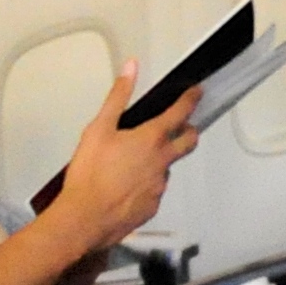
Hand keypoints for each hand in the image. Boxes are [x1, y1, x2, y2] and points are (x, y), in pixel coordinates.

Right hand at [45, 68, 199, 256]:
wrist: (87, 215)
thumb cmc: (90, 172)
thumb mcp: (99, 127)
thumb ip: (117, 96)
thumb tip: (131, 69)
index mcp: (150, 141)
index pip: (178, 115)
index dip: (190, 101)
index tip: (197, 93)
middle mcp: (162, 163)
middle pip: (188, 143)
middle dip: (189, 131)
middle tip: (185, 124)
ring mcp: (161, 185)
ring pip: (167, 166)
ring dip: (159, 158)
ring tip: (134, 158)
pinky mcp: (154, 204)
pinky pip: (155, 187)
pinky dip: (146, 179)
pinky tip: (126, 181)